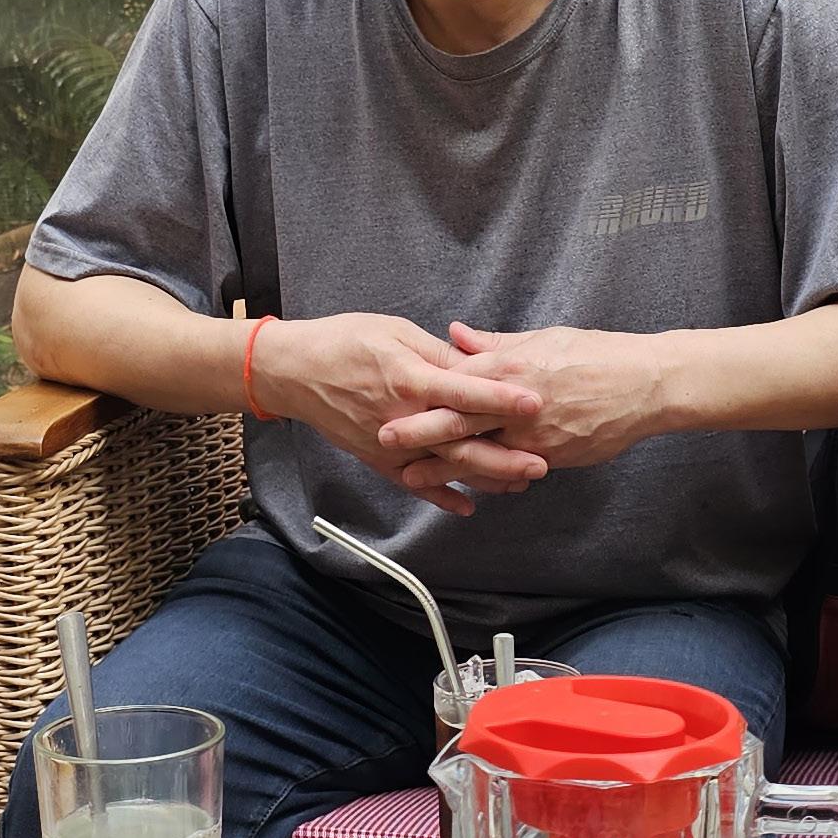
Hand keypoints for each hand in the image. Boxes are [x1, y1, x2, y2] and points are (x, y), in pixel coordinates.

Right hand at [249, 311, 545, 518]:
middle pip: (462, 441)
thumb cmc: (343, 341)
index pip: (465, 391)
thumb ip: (438, 353)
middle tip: (544, 461)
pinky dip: (441, 497)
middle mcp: (403, 417)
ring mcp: (390, 443)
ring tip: (521, 482)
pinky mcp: (377, 458)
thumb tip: (478, 363)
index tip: (537, 402)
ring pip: (445, 468)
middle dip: (505, 454)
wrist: (293, 371)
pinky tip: (468, 506)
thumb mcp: (395, 331)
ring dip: (485, 478)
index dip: (503, 397)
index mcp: (410, 379)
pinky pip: (414, 483)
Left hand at [375, 322, 669, 476]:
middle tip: (383, 440)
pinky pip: (511, 471)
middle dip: (419, 432)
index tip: (388, 393)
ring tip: (411, 475)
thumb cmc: (595, 354)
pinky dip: (486, 478)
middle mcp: (518, 403)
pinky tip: (463, 486)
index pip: (455, 380)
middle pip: (459, 420)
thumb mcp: (542, 339)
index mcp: (511, 366)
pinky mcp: (553, 456)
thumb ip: (494, 343)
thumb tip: (455, 334)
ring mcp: (535, 434)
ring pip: (481, 453)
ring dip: (445, 466)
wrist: (647, 385)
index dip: (421, 390)